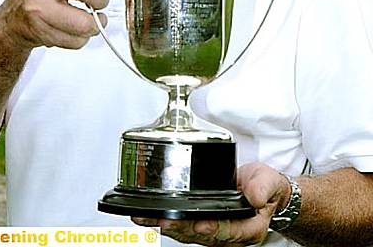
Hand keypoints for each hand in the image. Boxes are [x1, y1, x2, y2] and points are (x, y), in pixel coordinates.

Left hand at [132, 163, 290, 245]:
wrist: (260, 189)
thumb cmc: (264, 187)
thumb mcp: (269, 182)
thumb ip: (262, 188)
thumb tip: (255, 196)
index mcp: (248, 227)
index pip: (229, 231)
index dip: (214, 229)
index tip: (202, 223)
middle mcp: (228, 233)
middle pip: (201, 235)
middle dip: (181, 228)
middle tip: (164, 220)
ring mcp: (213, 230)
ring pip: (187, 233)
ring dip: (167, 226)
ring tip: (147, 218)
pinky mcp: (200, 224)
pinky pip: (182, 226)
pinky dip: (164, 221)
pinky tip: (148, 216)